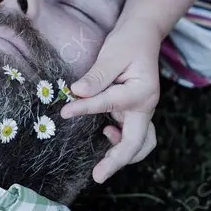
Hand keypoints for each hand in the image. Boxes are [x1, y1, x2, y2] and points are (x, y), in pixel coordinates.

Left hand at [60, 20, 161, 182]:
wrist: (143, 35)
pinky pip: (132, 136)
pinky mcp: (133, 112)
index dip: (85, 109)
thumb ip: (97, 76)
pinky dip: (122, 144)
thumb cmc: (128, 42)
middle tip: (97, 175)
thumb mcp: (112, 54)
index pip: (110, 104)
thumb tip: (77, 93)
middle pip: (137, 143)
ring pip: (138, 144)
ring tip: (101, 164)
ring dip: (122, 156)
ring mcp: (141, 111)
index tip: (64, 112)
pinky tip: (105, 136)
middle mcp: (146, 106)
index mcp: (142, 92)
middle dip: (117, 161)